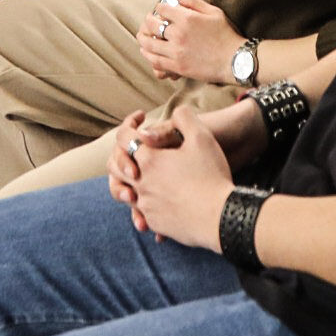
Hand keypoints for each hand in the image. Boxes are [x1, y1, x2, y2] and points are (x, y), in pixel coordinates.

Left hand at [116, 106, 236, 250]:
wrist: (220, 217)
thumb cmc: (211, 175)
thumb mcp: (202, 137)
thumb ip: (184, 118)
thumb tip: (174, 113)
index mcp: (148, 160)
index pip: (123, 137)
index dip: (129, 123)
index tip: (140, 117)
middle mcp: (141, 184)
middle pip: (115, 167)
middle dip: (122, 155)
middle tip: (137, 150)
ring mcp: (146, 206)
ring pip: (126, 192)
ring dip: (131, 182)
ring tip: (147, 177)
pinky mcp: (156, 223)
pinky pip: (143, 212)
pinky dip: (147, 204)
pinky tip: (162, 201)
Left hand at [139, 0, 243, 82]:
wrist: (234, 60)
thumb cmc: (226, 34)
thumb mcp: (214, 11)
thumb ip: (193, 2)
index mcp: (187, 18)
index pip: (162, 9)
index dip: (159, 8)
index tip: (159, 10)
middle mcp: (178, 34)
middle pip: (153, 26)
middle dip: (148, 22)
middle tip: (147, 22)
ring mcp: (176, 51)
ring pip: (150, 44)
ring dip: (143, 39)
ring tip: (142, 37)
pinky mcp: (177, 66)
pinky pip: (156, 61)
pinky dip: (149, 55)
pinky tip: (147, 52)